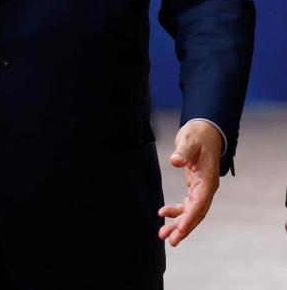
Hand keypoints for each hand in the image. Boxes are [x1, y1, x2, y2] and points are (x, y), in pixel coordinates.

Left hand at [158, 120, 222, 245]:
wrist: (205, 131)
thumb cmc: (198, 135)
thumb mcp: (189, 141)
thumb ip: (183, 151)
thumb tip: (175, 161)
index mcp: (208, 179)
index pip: (200, 203)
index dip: (190, 218)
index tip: (181, 230)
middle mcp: (207, 187)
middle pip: (197, 213)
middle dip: (185, 228)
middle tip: (171, 241)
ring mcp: (202, 187)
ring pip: (192, 211)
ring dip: (179, 223)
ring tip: (163, 234)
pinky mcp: (195, 185)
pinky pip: (188, 204)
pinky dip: (177, 211)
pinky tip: (163, 214)